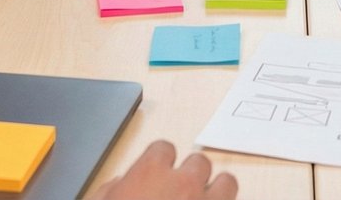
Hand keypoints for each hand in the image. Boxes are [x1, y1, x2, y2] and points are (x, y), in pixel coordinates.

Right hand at [94, 141, 236, 199]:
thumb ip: (112, 188)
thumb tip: (120, 183)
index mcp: (149, 174)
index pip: (163, 148)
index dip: (161, 161)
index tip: (159, 170)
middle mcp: (182, 184)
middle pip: (199, 162)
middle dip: (193, 175)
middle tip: (184, 191)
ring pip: (227, 183)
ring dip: (218, 190)